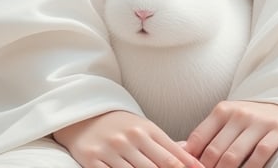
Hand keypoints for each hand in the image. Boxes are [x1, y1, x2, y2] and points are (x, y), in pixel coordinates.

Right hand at [54, 110, 202, 167]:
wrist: (84, 115)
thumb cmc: (121, 125)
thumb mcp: (145, 129)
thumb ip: (167, 145)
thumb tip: (193, 160)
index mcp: (146, 130)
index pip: (173, 156)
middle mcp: (131, 138)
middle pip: (159, 167)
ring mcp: (112, 149)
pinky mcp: (93, 160)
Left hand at [183, 101, 277, 167]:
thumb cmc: (251, 118)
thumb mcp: (228, 119)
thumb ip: (208, 134)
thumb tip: (182, 151)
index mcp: (222, 110)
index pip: (199, 138)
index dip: (191, 160)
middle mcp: (238, 114)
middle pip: (214, 151)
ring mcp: (258, 122)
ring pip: (233, 156)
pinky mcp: (277, 130)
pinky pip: (259, 155)